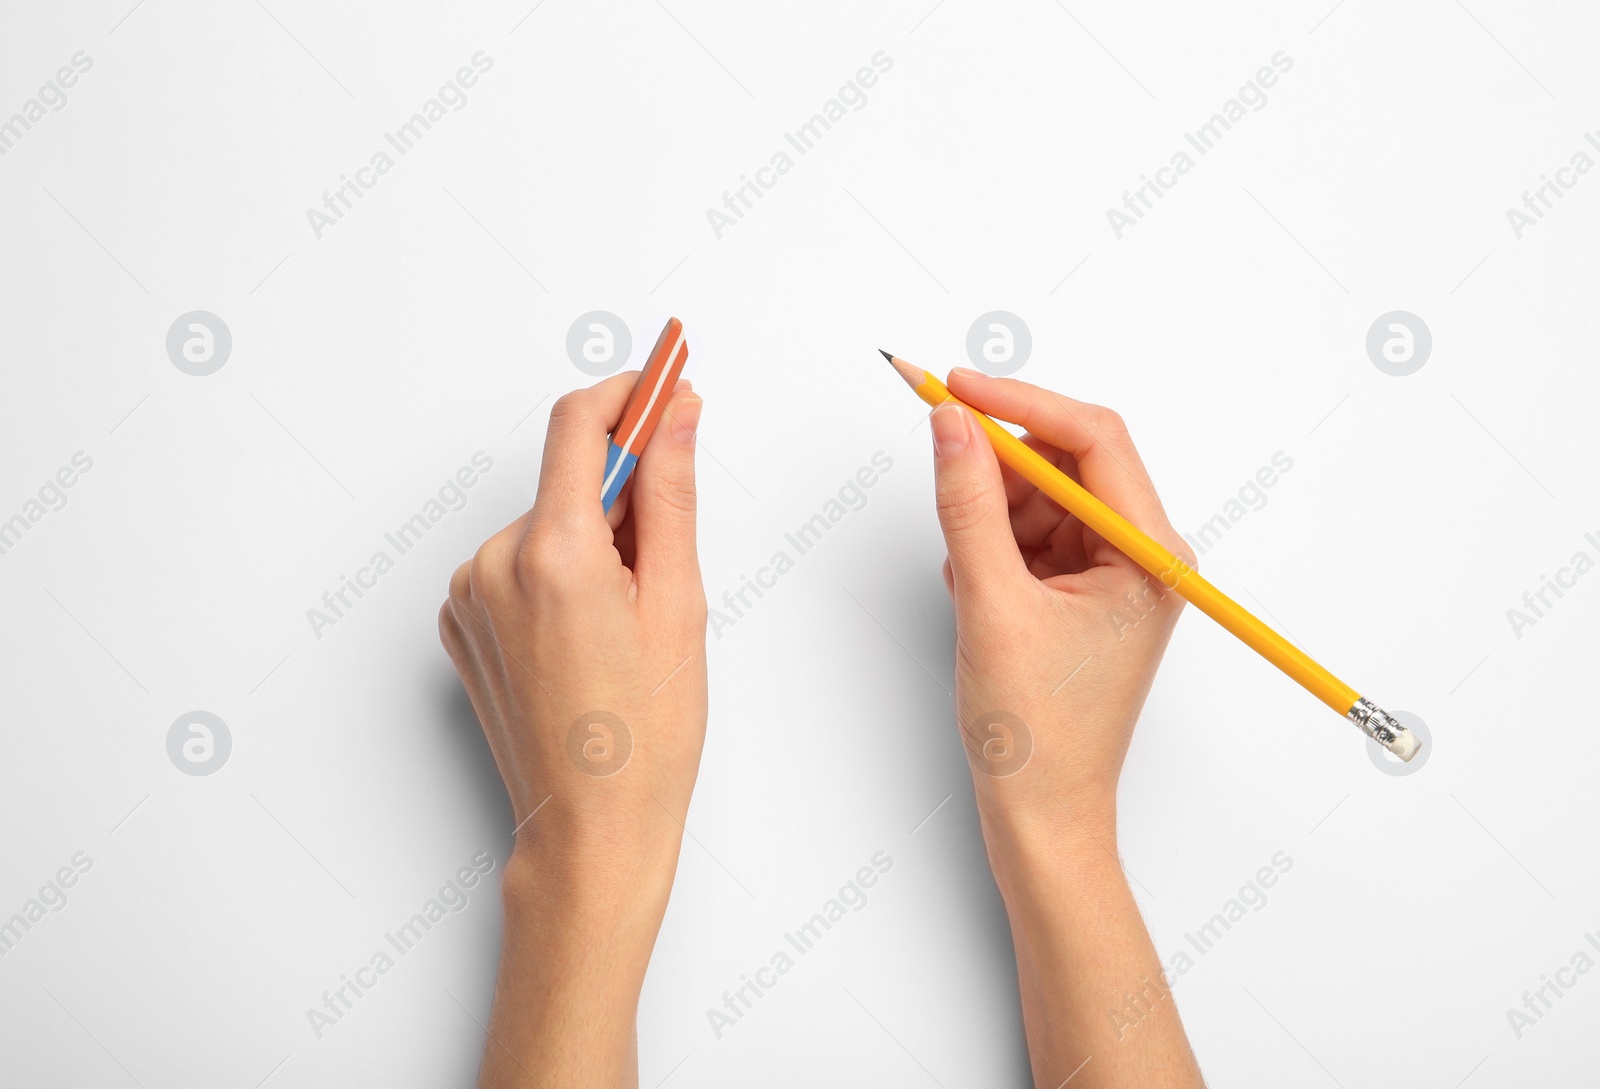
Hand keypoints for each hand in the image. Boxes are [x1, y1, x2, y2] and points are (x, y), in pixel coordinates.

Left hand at [439, 372, 705, 1085]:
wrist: (590, 829)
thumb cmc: (646, 736)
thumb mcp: (679, 602)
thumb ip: (671, 492)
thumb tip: (676, 414)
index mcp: (552, 553)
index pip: (580, 424)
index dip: (628, 391)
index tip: (665, 374)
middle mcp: (493, 564)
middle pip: (568, 481)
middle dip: (624, 495)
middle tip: (669, 559)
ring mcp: (468, 596)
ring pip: (546, 525)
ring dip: (592, 542)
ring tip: (628, 622)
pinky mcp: (460, 623)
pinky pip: (518, 565)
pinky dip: (558, 574)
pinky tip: (589, 635)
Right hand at [927, 368, 1203, 1087]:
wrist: (1041, 817)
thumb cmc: (1037, 735)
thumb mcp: (991, 605)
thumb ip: (968, 505)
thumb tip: (949, 425)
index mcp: (1149, 556)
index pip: (1093, 439)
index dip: (1020, 403)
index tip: (954, 388)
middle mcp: (1140, 556)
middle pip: (1066, 462)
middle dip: (1000, 463)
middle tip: (937, 452)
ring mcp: (1109, 575)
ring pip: (1040, 497)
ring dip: (991, 513)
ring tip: (969, 574)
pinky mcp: (1078, 593)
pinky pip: (1028, 535)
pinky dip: (991, 548)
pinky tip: (976, 593)